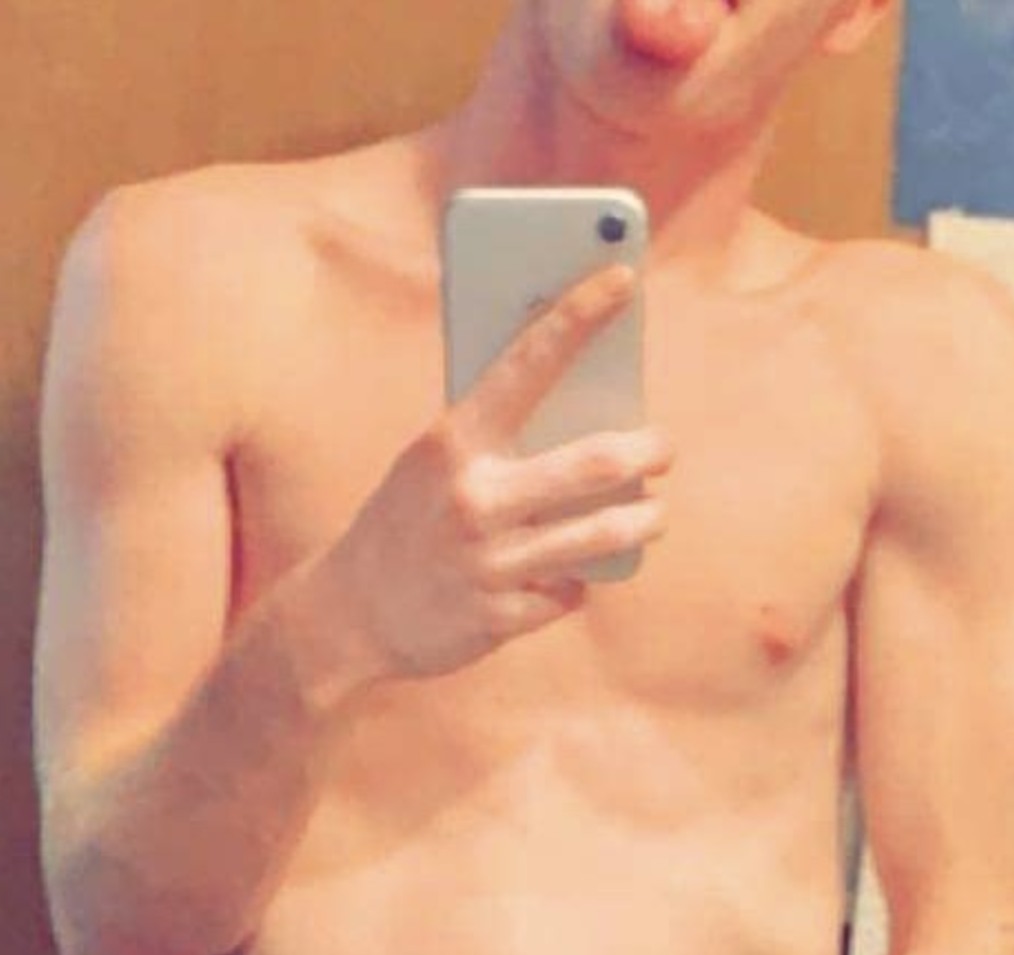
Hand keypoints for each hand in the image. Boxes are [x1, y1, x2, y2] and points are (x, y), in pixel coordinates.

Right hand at [322, 265, 671, 683]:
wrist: (350, 613)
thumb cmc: (406, 521)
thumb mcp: (433, 462)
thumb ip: (494, 436)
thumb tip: (583, 408)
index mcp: (455, 440)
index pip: (528, 362)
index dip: (579, 315)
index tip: (623, 278)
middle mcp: (475, 497)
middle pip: (595, 464)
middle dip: (649, 451)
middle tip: (664, 448)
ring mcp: (489, 562)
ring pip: (601, 536)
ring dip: (644, 521)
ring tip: (654, 513)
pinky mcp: (499, 617)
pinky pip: (570, 593)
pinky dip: (577, 583)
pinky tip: (569, 576)